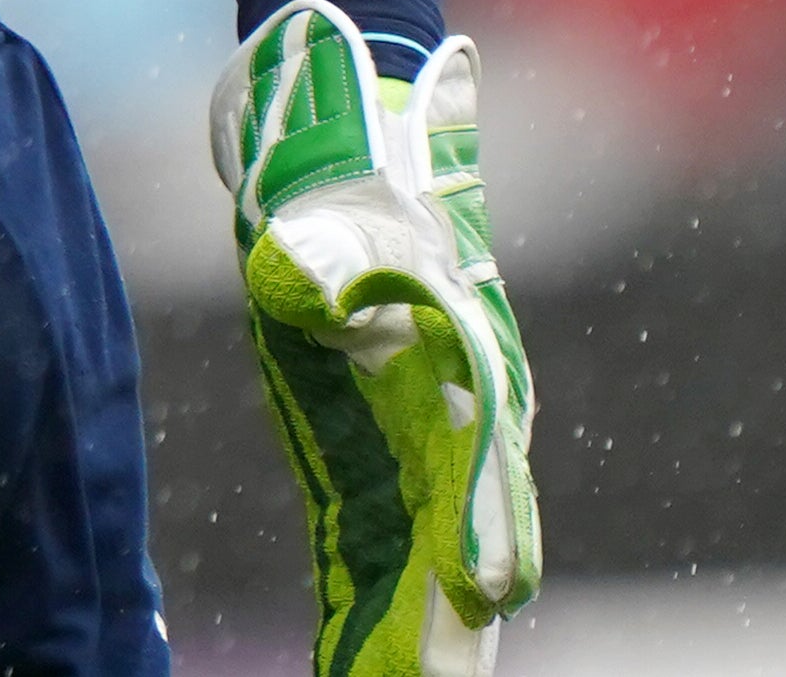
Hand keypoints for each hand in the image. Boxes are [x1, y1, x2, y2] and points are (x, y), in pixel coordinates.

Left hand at [214, 2, 540, 674]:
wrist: (347, 159)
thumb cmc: (344, 187)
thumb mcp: (332, 214)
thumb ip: (324, 256)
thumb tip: (301, 286)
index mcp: (470, 371)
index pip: (484, 471)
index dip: (483, 535)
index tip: (483, 597)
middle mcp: (468, 425)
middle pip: (469, 543)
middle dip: (452, 622)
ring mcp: (432, 449)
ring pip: (431, 564)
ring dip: (415, 635)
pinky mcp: (386, 459)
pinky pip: (384, 554)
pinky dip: (376, 614)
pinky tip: (354, 665)